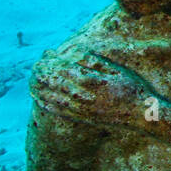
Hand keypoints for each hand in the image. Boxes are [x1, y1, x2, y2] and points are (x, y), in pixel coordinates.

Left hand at [32, 52, 155, 127]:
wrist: (140, 114)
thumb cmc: (132, 89)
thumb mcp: (118, 71)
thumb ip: (96, 62)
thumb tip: (77, 52)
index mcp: (93, 82)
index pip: (66, 70)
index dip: (52, 62)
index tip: (44, 54)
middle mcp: (85, 97)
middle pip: (56, 83)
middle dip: (43, 73)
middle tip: (34, 65)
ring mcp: (82, 109)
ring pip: (53, 98)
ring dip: (40, 88)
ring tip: (30, 80)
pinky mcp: (82, 117)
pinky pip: (59, 111)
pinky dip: (46, 104)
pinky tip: (37, 98)